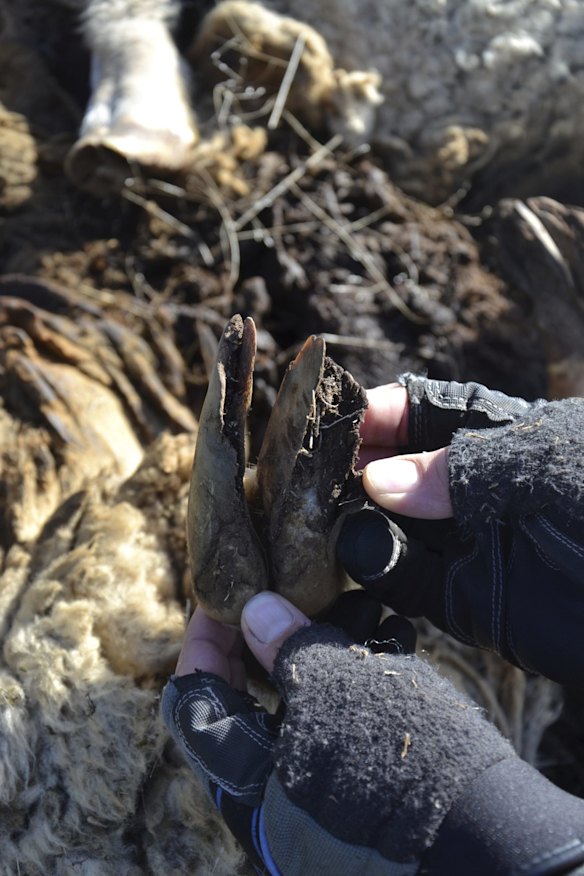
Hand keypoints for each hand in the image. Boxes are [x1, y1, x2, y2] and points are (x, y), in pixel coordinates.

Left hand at [163, 593, 583, 875]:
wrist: (496, 842)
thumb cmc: (412, 766)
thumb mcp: (345, 690)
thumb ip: (291, 647)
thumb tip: (253, 611)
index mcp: (249, 788)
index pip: (194, 706)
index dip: (205, 645)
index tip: (223, 600)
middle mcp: (271, 802)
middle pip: (243, 707)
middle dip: (264, 644)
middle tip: (283, 596)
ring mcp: (314, 801)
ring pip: (293, 712)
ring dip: (314, 655)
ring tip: (348, 607)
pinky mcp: (354, 793)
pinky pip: (332, 729)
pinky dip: (347, 684)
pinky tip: (381, 641)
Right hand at [339, 374, 583, 685]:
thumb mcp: (546, 466)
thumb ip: (462, 468)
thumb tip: (379, 479)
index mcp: (492, 435)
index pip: (415, 410)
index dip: (369, 412)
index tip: (323, 422)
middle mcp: (466, 487)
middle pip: (387, 469)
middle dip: (344, 469)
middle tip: (301, 478)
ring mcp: (463, 543)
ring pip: (384, 526)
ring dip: (348, 521)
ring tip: (312, 518)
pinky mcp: (464, 600)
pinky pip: (404, 582)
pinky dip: (374, 572)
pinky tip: (351, 560)